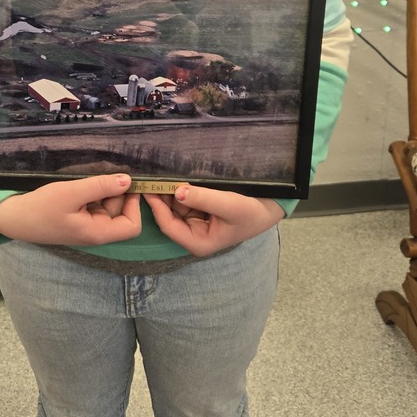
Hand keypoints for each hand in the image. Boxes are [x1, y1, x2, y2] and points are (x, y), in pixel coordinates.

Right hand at [0, 174, 141, 244]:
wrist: (13, 217)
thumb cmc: (41, 208)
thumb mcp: (72, 193)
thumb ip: (101, 186)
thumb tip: (128, 180)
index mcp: (98, 232)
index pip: (132, 226)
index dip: (134, 206)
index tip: (127, 184)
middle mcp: (96, 231)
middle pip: (121, 212)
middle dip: (116, 192)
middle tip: (104, 173)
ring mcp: (87, 224)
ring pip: (108, 204)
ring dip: (103, 190)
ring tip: (89, 177)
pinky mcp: (79, 216)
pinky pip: (95, 203)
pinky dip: (93, 192)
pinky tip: (82, 183)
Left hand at [144, 185, 283, 256]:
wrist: (269, 208)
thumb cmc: (251, 212)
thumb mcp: (228, 204)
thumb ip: (203, 198)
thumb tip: (178, 191)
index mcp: (198, 242)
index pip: (168, 225)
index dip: (157, 207)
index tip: (147, 188)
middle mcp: (193, 235)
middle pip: (168, 216)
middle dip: (160, 198)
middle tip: (149, 177)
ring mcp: (196, 223)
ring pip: (174, 206)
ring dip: (168, 192)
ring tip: (157, 173)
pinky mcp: (199, 211)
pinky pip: (183, 200)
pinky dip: (178, 190)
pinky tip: (172, 177)